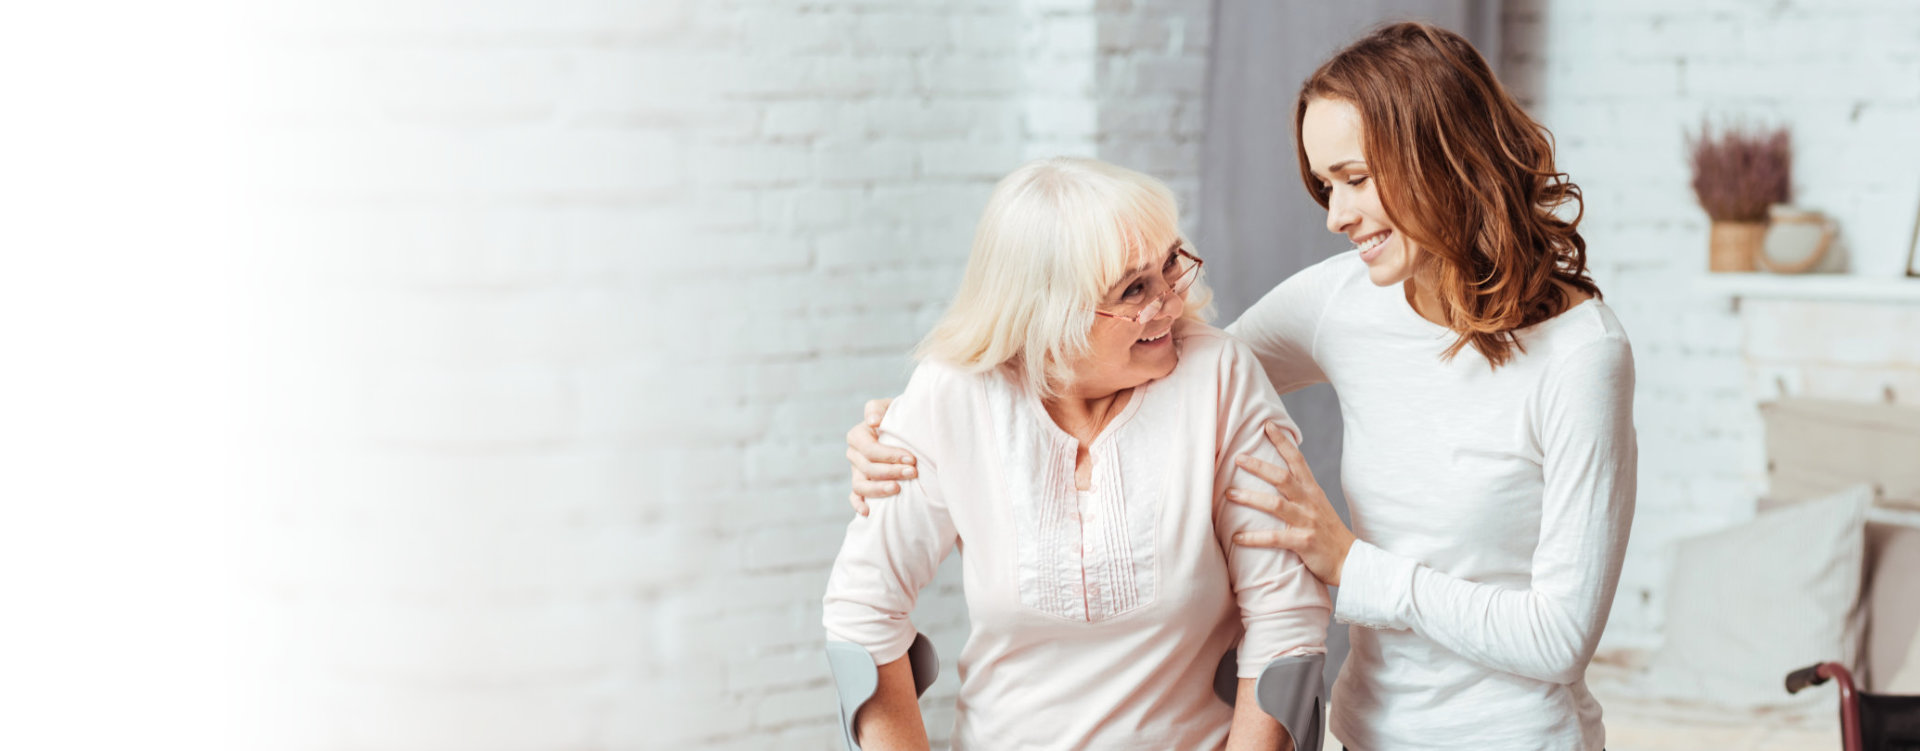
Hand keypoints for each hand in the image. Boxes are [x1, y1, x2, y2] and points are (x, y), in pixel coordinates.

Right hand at [846, 397, 915, 514]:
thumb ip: (878, 409)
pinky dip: (859, 505)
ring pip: (860, 485)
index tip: (911, 458)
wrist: (903, 430)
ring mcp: (856, 471)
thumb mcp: (889, 407)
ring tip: (898, 489)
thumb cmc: (898, 417)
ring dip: (878, 489)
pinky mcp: (861, 484)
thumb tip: (872, 422)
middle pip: (868, 468)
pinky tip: (868, 512)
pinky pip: (855, 497)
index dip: (889, 455)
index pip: (869, 449)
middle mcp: (854, 454)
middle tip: (913, 473)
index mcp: (858, 435)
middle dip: (891, 471)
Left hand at [1226, 422, 1355, 585]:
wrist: (1350, 561)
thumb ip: (1300, 492)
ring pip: (1275, 505)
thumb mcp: (1317, 506)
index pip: (1297, 460)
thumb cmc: (1328, 533)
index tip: (1267, 425)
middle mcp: (1309, 502)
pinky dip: (1254, 538)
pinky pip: (1274, 538)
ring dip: (1250, 498)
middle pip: (1282, 478)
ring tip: (1229, 494)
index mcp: (1313, 491)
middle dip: (1259, 466)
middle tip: (1237, 457)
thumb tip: (1277, 477)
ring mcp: (1307, 522)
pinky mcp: (1303, 542)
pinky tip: (1236, 537)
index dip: (1283, 442)